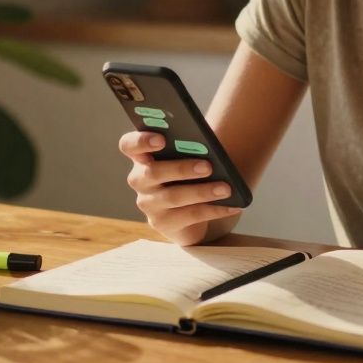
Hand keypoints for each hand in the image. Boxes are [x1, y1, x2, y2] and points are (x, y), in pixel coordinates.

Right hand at [118, 131, 240, 245]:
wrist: (188, 209)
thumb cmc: (187, 173)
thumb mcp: (185, 157)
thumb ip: (187, 147)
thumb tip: (207, 146)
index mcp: (142, 156)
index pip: (129, 145)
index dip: (141, 141)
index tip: (161, 139)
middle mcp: (140, 180)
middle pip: (152, 172)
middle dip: (181, 168)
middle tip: (207, 166)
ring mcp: (149, 204)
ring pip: (173, 197)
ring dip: (202, 192)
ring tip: (225, 188)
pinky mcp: (163, 223)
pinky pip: (190, 216)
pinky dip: (214, 210)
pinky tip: (232, 206)